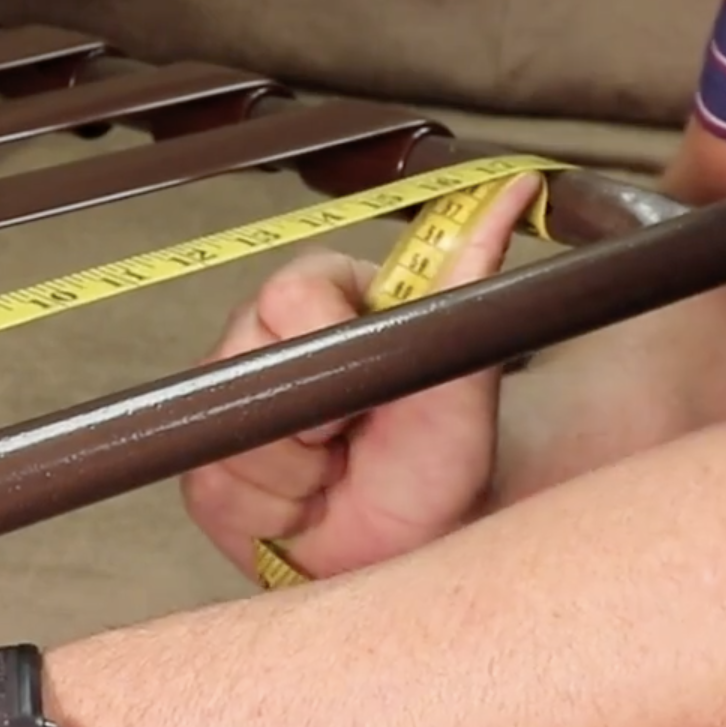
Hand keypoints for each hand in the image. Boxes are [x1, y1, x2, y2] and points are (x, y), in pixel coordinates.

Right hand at [180, 174, 541, 581]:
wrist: (418, 538)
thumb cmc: (440, 450)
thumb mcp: (464, 366)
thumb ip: (474, 278)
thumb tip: (519, 187)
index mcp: (321, 295)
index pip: (287, 295)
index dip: (321, 349)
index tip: (363, 395)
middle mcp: (262, 338)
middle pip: (239, 363)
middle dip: (307, 427)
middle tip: (352, 441)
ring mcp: (226, 401)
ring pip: (228, 434)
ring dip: (295, 477)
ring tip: (334, 475)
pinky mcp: (207, 465)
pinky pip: (217, 487)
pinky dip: (273, 513)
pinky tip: (306, 506)